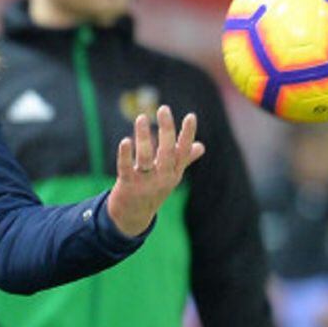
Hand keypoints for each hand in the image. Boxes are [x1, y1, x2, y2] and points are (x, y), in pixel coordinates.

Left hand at [106, 106, 204, 237]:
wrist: (132, 217)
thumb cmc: (153, 191)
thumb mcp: (171, 176)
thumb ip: (184, 160)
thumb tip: (201, 147)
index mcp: (174, 173)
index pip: (183, 152)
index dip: (187, 135)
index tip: (190, 116)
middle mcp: (162, 178)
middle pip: (166, 153)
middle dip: (167, 130)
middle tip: (163, 109)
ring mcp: (145, 183)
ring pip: (145, 158)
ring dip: (143, 138)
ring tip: (141, 118)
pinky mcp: (127, 186)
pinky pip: (126, 168)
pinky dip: (125, 155)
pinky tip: (125, 141)